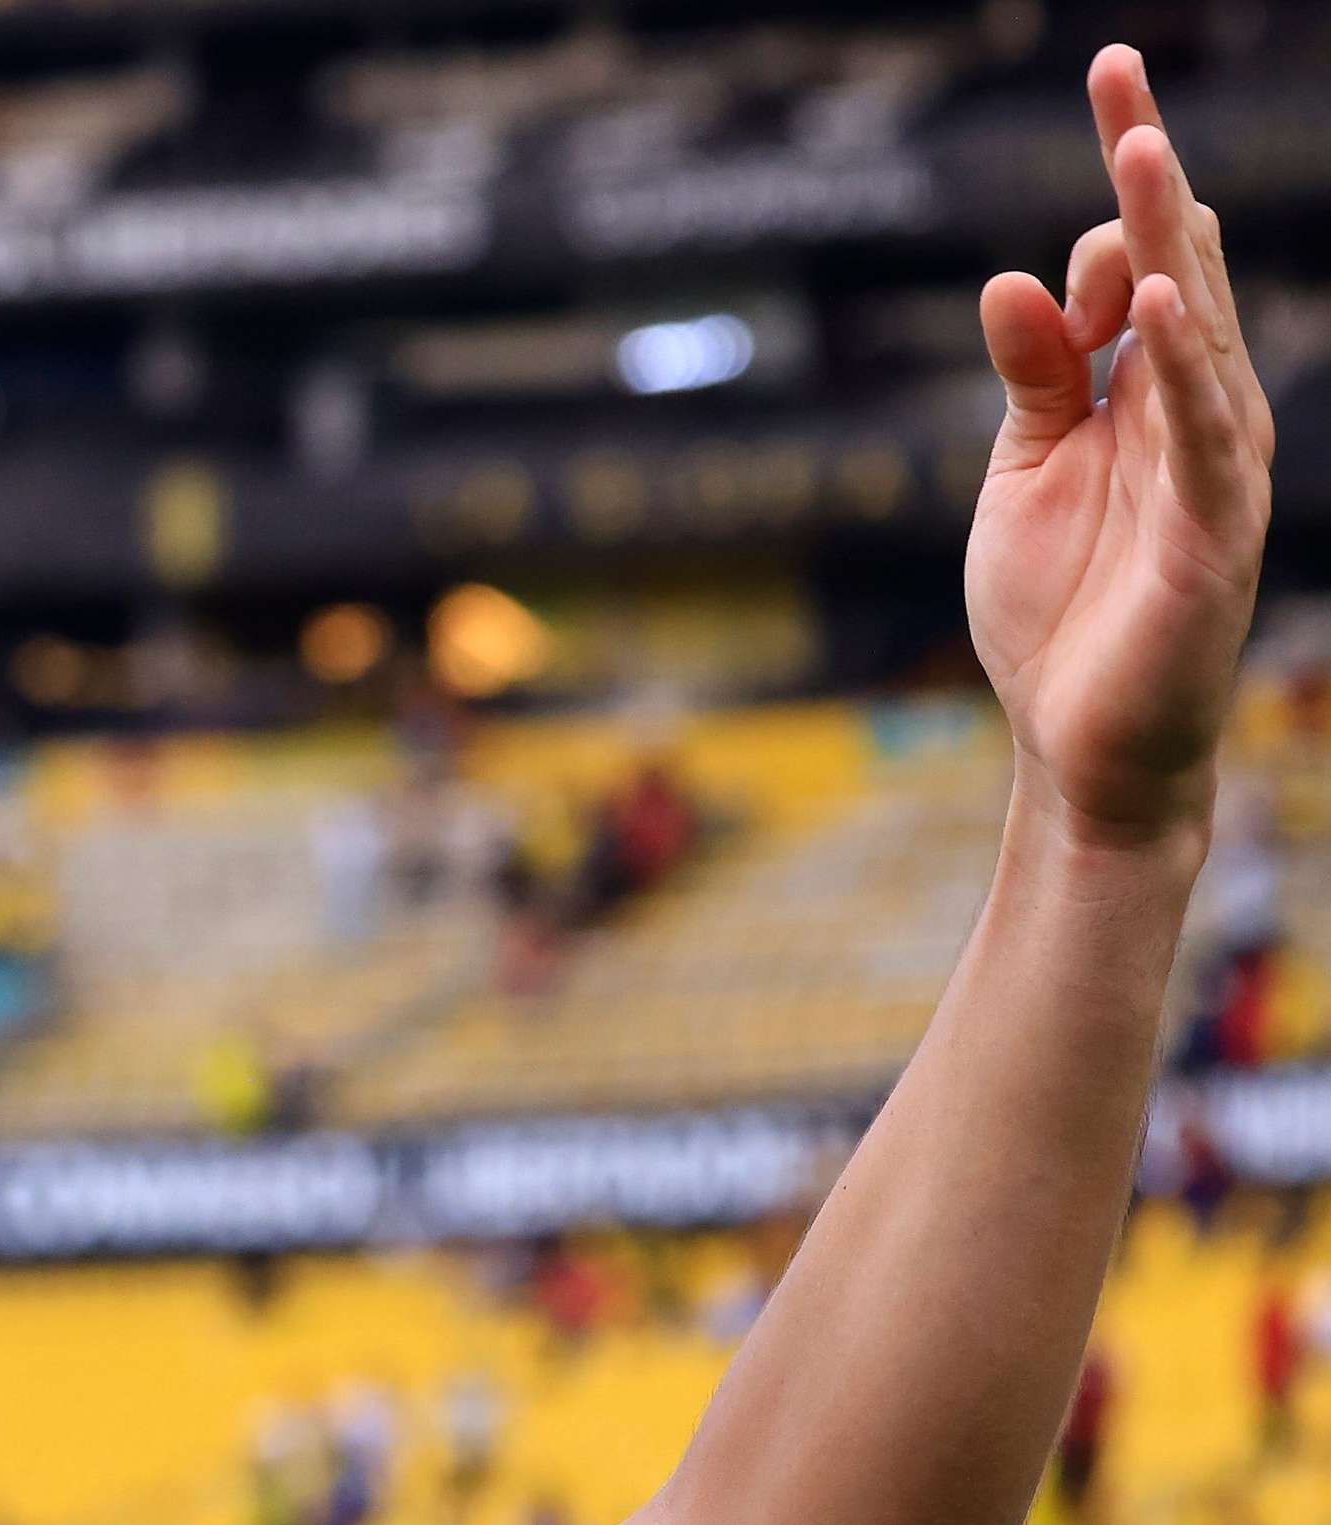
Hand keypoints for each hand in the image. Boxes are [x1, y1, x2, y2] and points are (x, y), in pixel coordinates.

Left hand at [968, 47, 1272, 848]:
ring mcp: (1211, 468)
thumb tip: (1015, 275)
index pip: (1138, 259)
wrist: (1080, 744)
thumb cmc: (1058, 607)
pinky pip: (1200, 435)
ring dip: (1167, 244)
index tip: (1108, 76)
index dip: (1123, 179)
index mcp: (1145, 391)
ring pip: (1196, 334)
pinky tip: (1155, 304)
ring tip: (1141, 157)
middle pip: (1175, 270)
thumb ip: (1032, 376)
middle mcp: (1193, 412)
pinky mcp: (1212, 533)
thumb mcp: (1023, 471)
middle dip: (1150, 178)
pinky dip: (1180, 367)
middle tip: (1123, 77)